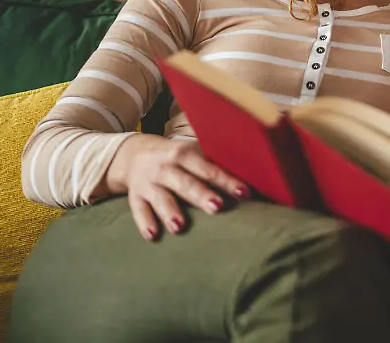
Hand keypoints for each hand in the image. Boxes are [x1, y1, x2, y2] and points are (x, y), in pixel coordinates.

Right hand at [105, 134, 249, 240]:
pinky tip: (153, 235)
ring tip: (179, 226)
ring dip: (169, 211)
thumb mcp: (194, 154)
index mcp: (186, 154)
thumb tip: (255, 174)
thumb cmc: (178, 158)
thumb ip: (216, 164)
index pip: (210, 169)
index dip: (227, 181)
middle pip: (186, 183)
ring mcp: (149, 182)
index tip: (245, 193)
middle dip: (201, 195)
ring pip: (160, 197)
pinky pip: (138, 210)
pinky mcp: (135, 196)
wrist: (134, 154)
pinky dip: (144, 223)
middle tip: (217, 207)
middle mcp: (167, 167)